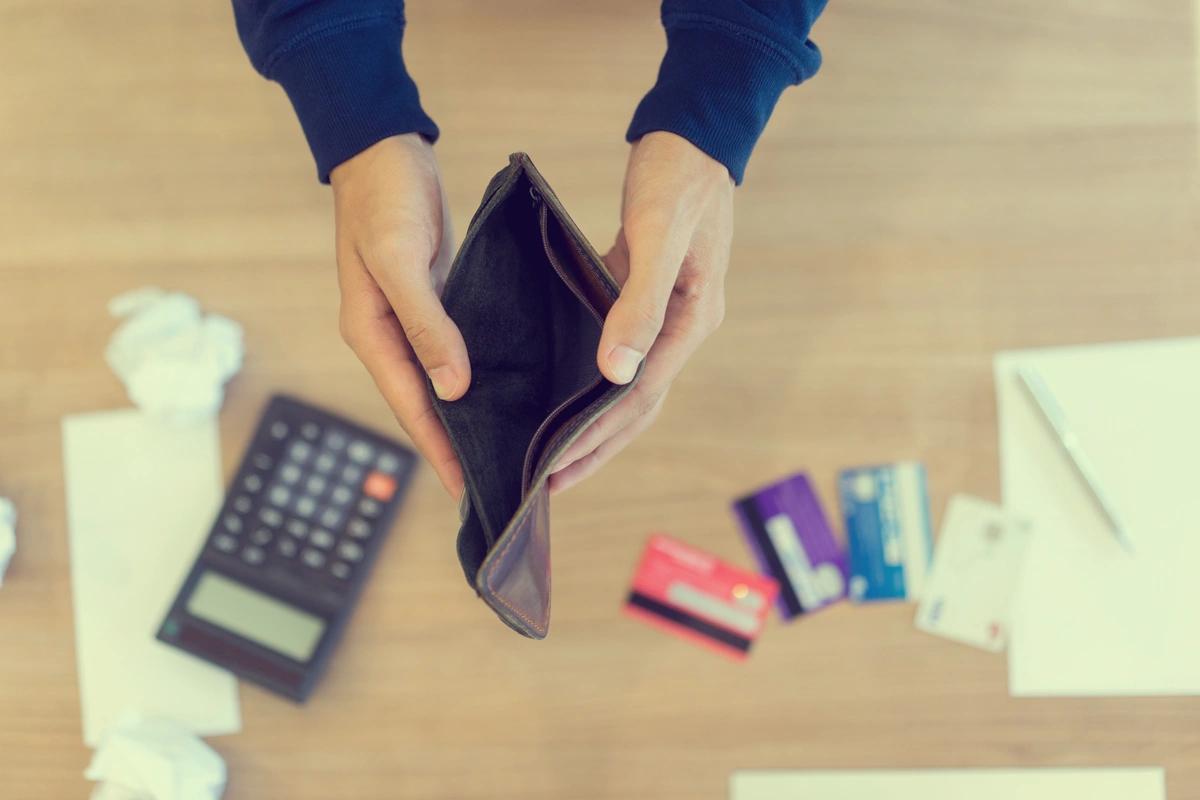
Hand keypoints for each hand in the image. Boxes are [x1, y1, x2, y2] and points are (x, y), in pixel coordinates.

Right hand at [331, 134, 468, 498]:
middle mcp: (388, 336)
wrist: (382, 151)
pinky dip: (472, 377)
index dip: (438, 450)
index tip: (466, 489)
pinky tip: (499, 391)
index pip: (411, 407)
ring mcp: (409, 320)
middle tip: (493, 482)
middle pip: (425, 404)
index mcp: (371, 334)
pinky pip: (452, 351)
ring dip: (465, 416)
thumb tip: (453, 388)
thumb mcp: (400, 261)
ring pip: (440, 381)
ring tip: (501, 449)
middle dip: (453, 445)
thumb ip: (425, 325)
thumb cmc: (384, 201)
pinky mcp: (433, 302)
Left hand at [549, 132, 733, 492]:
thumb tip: (615, 373)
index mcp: (690, 321)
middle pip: (638, 406)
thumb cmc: (676, 179)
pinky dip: (594, 382)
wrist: (693, 135)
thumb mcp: (657, 235)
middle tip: (548, 485)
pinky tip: (563, 393)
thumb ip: (639, 304)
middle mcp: (682, 328)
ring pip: (630, 387)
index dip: (597, 436)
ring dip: (595, 424)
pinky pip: (621, 354)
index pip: (639, 396)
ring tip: (554, 456)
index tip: (557, 468)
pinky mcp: (647, 298)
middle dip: (595, 448)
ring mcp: (668, 316)